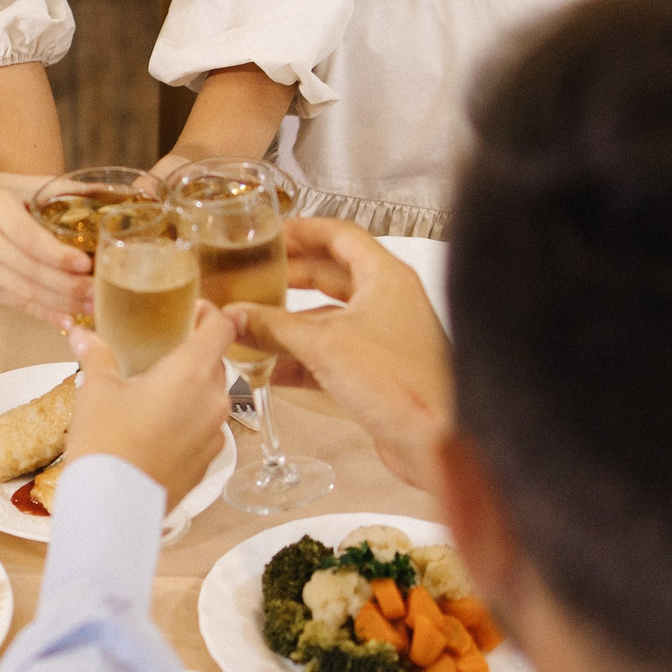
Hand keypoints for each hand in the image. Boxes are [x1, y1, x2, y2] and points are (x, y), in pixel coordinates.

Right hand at [0, 179, 89, 326]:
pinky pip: (19, 304)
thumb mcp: (26, 184)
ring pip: (25, 291)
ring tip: (93, 306)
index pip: (27, 236)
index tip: (85, 263)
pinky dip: (46, 313)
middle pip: (28, 269)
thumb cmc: (2, 198)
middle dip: (67, 285)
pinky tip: (69, 319)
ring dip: (62, 303)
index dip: (56, 254)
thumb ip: (66, 190)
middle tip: (100, 291)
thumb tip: (116, 193)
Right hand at [63, 302, 235, 501]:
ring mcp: (216, 434)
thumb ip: (97, 357)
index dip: (208, 314)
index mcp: (191, 372)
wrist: (113, 507)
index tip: (189, 313)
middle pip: (216, 362)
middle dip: (193, 355)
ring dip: (191, 390)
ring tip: (155, 395)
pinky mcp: (209, 462)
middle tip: (160, 354)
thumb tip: (82, 335)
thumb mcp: (96, 392)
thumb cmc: (105, 442)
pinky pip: (206, 429)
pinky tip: (157, 430)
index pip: (220, 327)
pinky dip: (189, 422)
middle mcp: (214, 400)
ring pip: (212, 397)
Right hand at [228, 218, 450, 493]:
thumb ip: (273, 327)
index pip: (340, 235)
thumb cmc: (400, 383)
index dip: (303, 230)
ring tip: (252, 323)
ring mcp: (384, 337)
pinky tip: (269, 368)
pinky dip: (301, 359)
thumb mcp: (324, 345)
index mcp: (385, 277)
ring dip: (290, 323)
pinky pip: (331, 355)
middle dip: (290, 277)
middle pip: (332, 275)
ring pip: (328, 319)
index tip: (271, 232)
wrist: (436, 441)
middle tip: (255, 275)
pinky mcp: (377, 372)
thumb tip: (236, 316)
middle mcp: (388, 301)